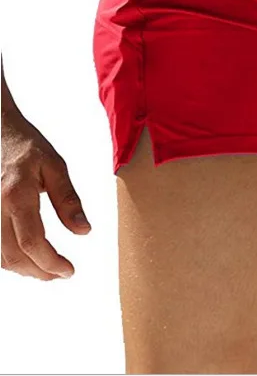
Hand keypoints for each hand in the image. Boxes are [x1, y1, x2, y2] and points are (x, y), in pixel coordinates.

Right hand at [1, 111, 90, 279]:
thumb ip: (68, 199)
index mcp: (17, 195)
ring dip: (25, 269)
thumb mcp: (55, 166)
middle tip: (61, 274)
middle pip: (13, 256)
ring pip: (0, 256)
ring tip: (48, 269)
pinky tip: (28, 257)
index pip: (32, 241)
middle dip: (39, 271)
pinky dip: (11, 258)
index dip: (51, 262)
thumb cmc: (27, 147)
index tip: (69, 270)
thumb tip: (83, 231)